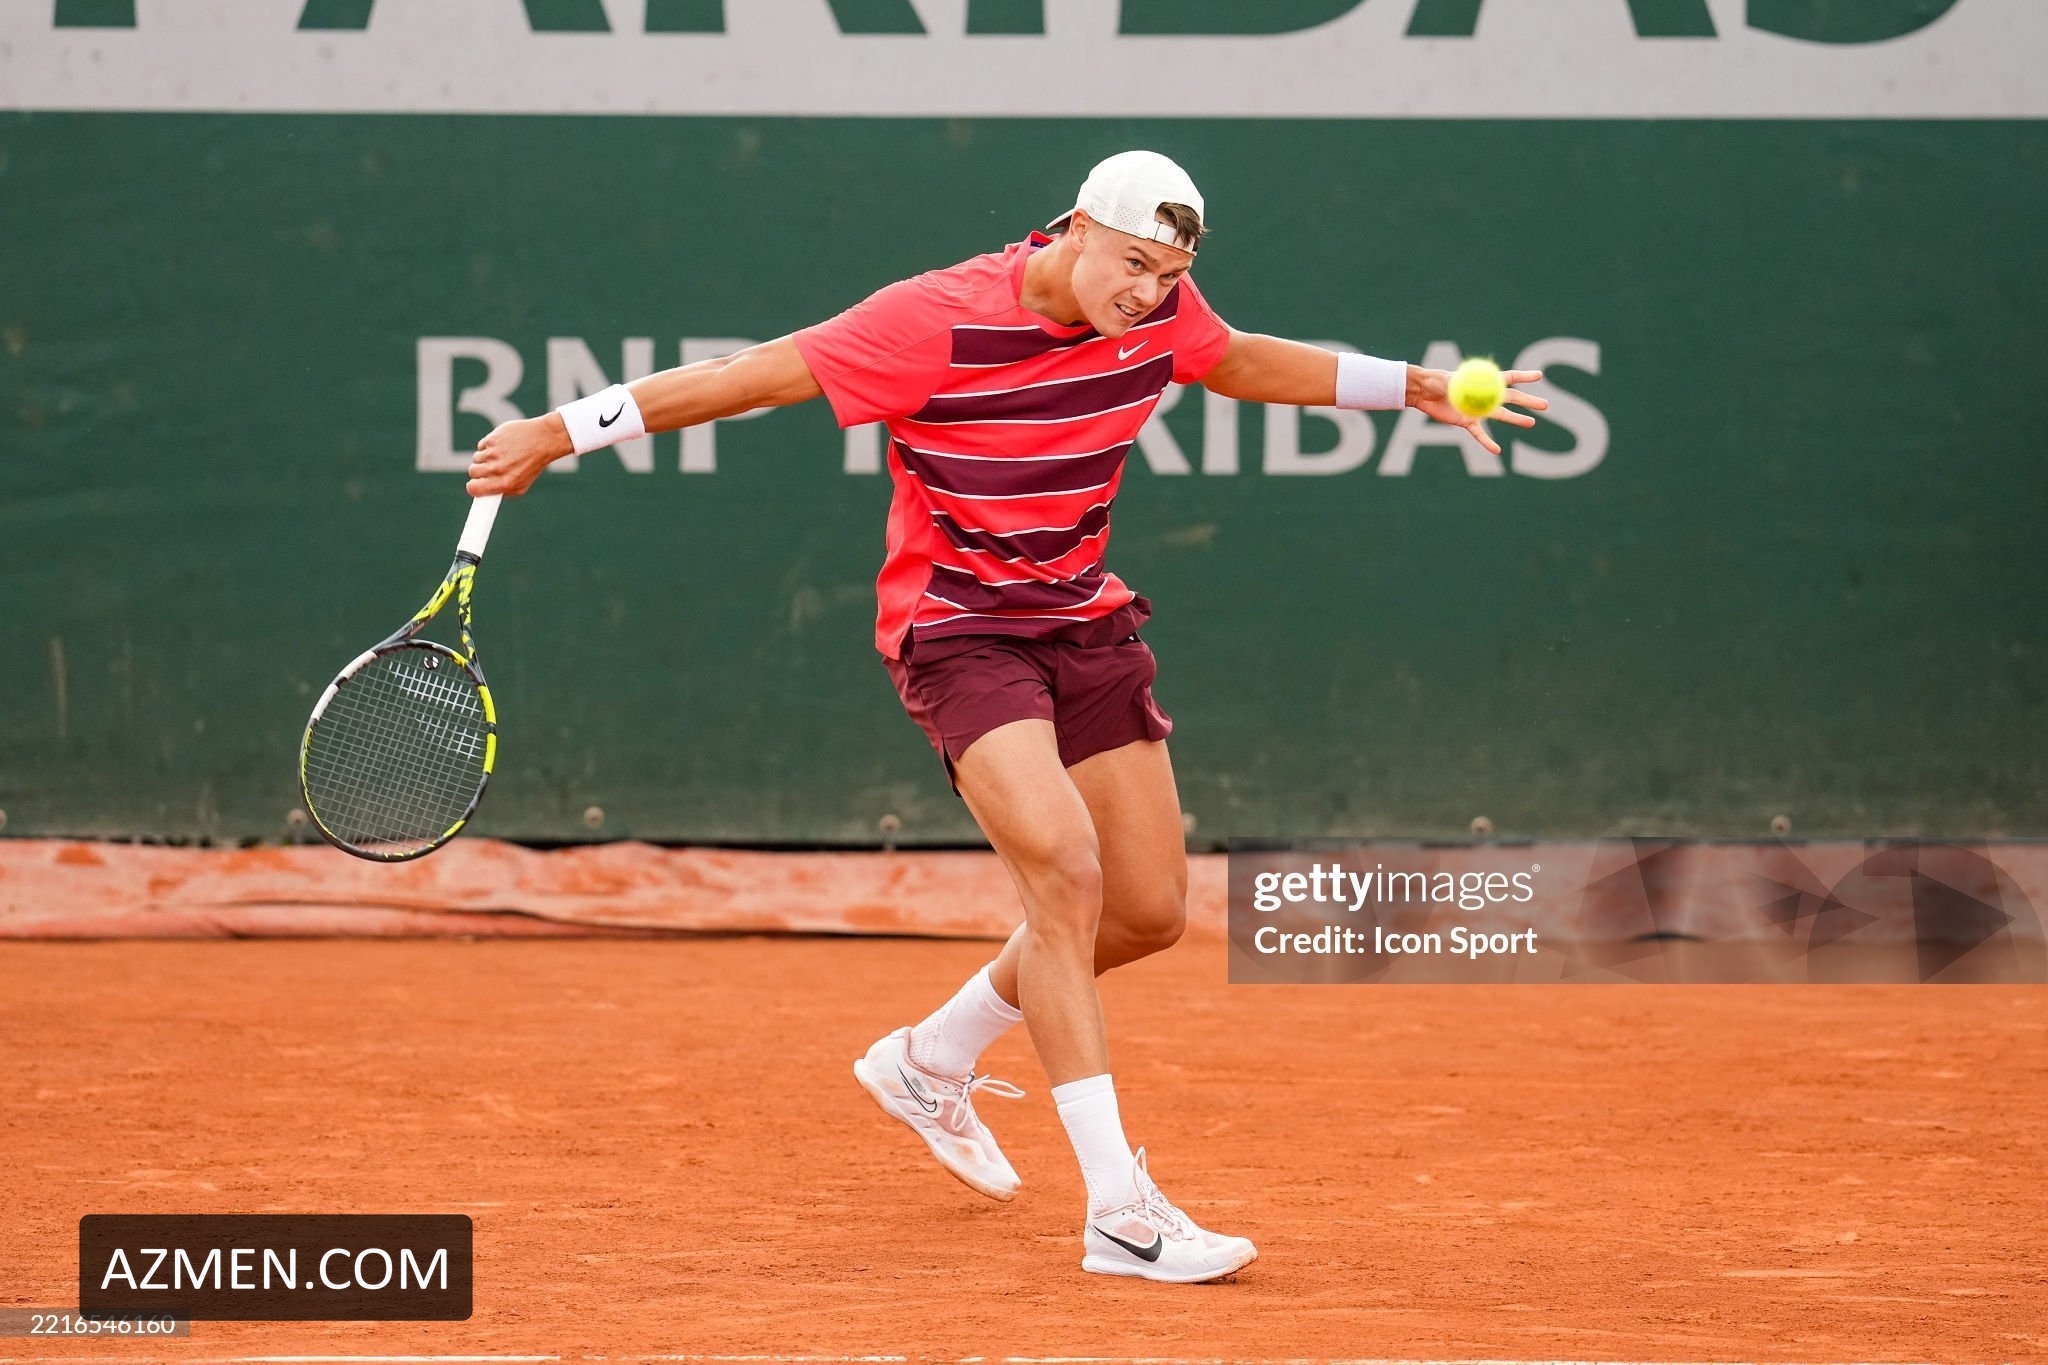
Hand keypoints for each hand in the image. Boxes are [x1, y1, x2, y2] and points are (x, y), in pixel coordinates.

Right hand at [467, 414, 572, 496]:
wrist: (543, 440)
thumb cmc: (533, 464)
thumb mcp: (522, 485)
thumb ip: (502, 491)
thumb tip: (484, 494)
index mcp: (504, 483)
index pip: (474, 488)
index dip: (473, 487)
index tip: (475, 485)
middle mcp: (498, 468)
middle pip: (472, 472)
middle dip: (479, 472)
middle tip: (490, 469)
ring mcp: (494, 452)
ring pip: (476, 458)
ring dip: (484, 458)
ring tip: (500, 456)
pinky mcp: (493, 439)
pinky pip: (481, 445)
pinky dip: (488, 447)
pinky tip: (502, 446)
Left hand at [1406, 367, 1547, 455]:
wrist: (1423, 393)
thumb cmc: (1434, 380)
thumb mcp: (1444, 379)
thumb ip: (1453, 382)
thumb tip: (1458, 383)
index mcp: (1483, 382)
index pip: (1507, 378)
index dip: (1523, 377)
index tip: (1539, 376)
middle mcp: (1484, 396)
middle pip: (1511, 398)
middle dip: (1528, 401)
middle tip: (1545, 405)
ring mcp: (1478, 410)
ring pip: (1501, 415)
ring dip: (1516, 419)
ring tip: (1532, 423)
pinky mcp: (1467, 422)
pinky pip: (1480, 434)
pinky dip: (1487, 442)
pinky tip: (1497, 451)